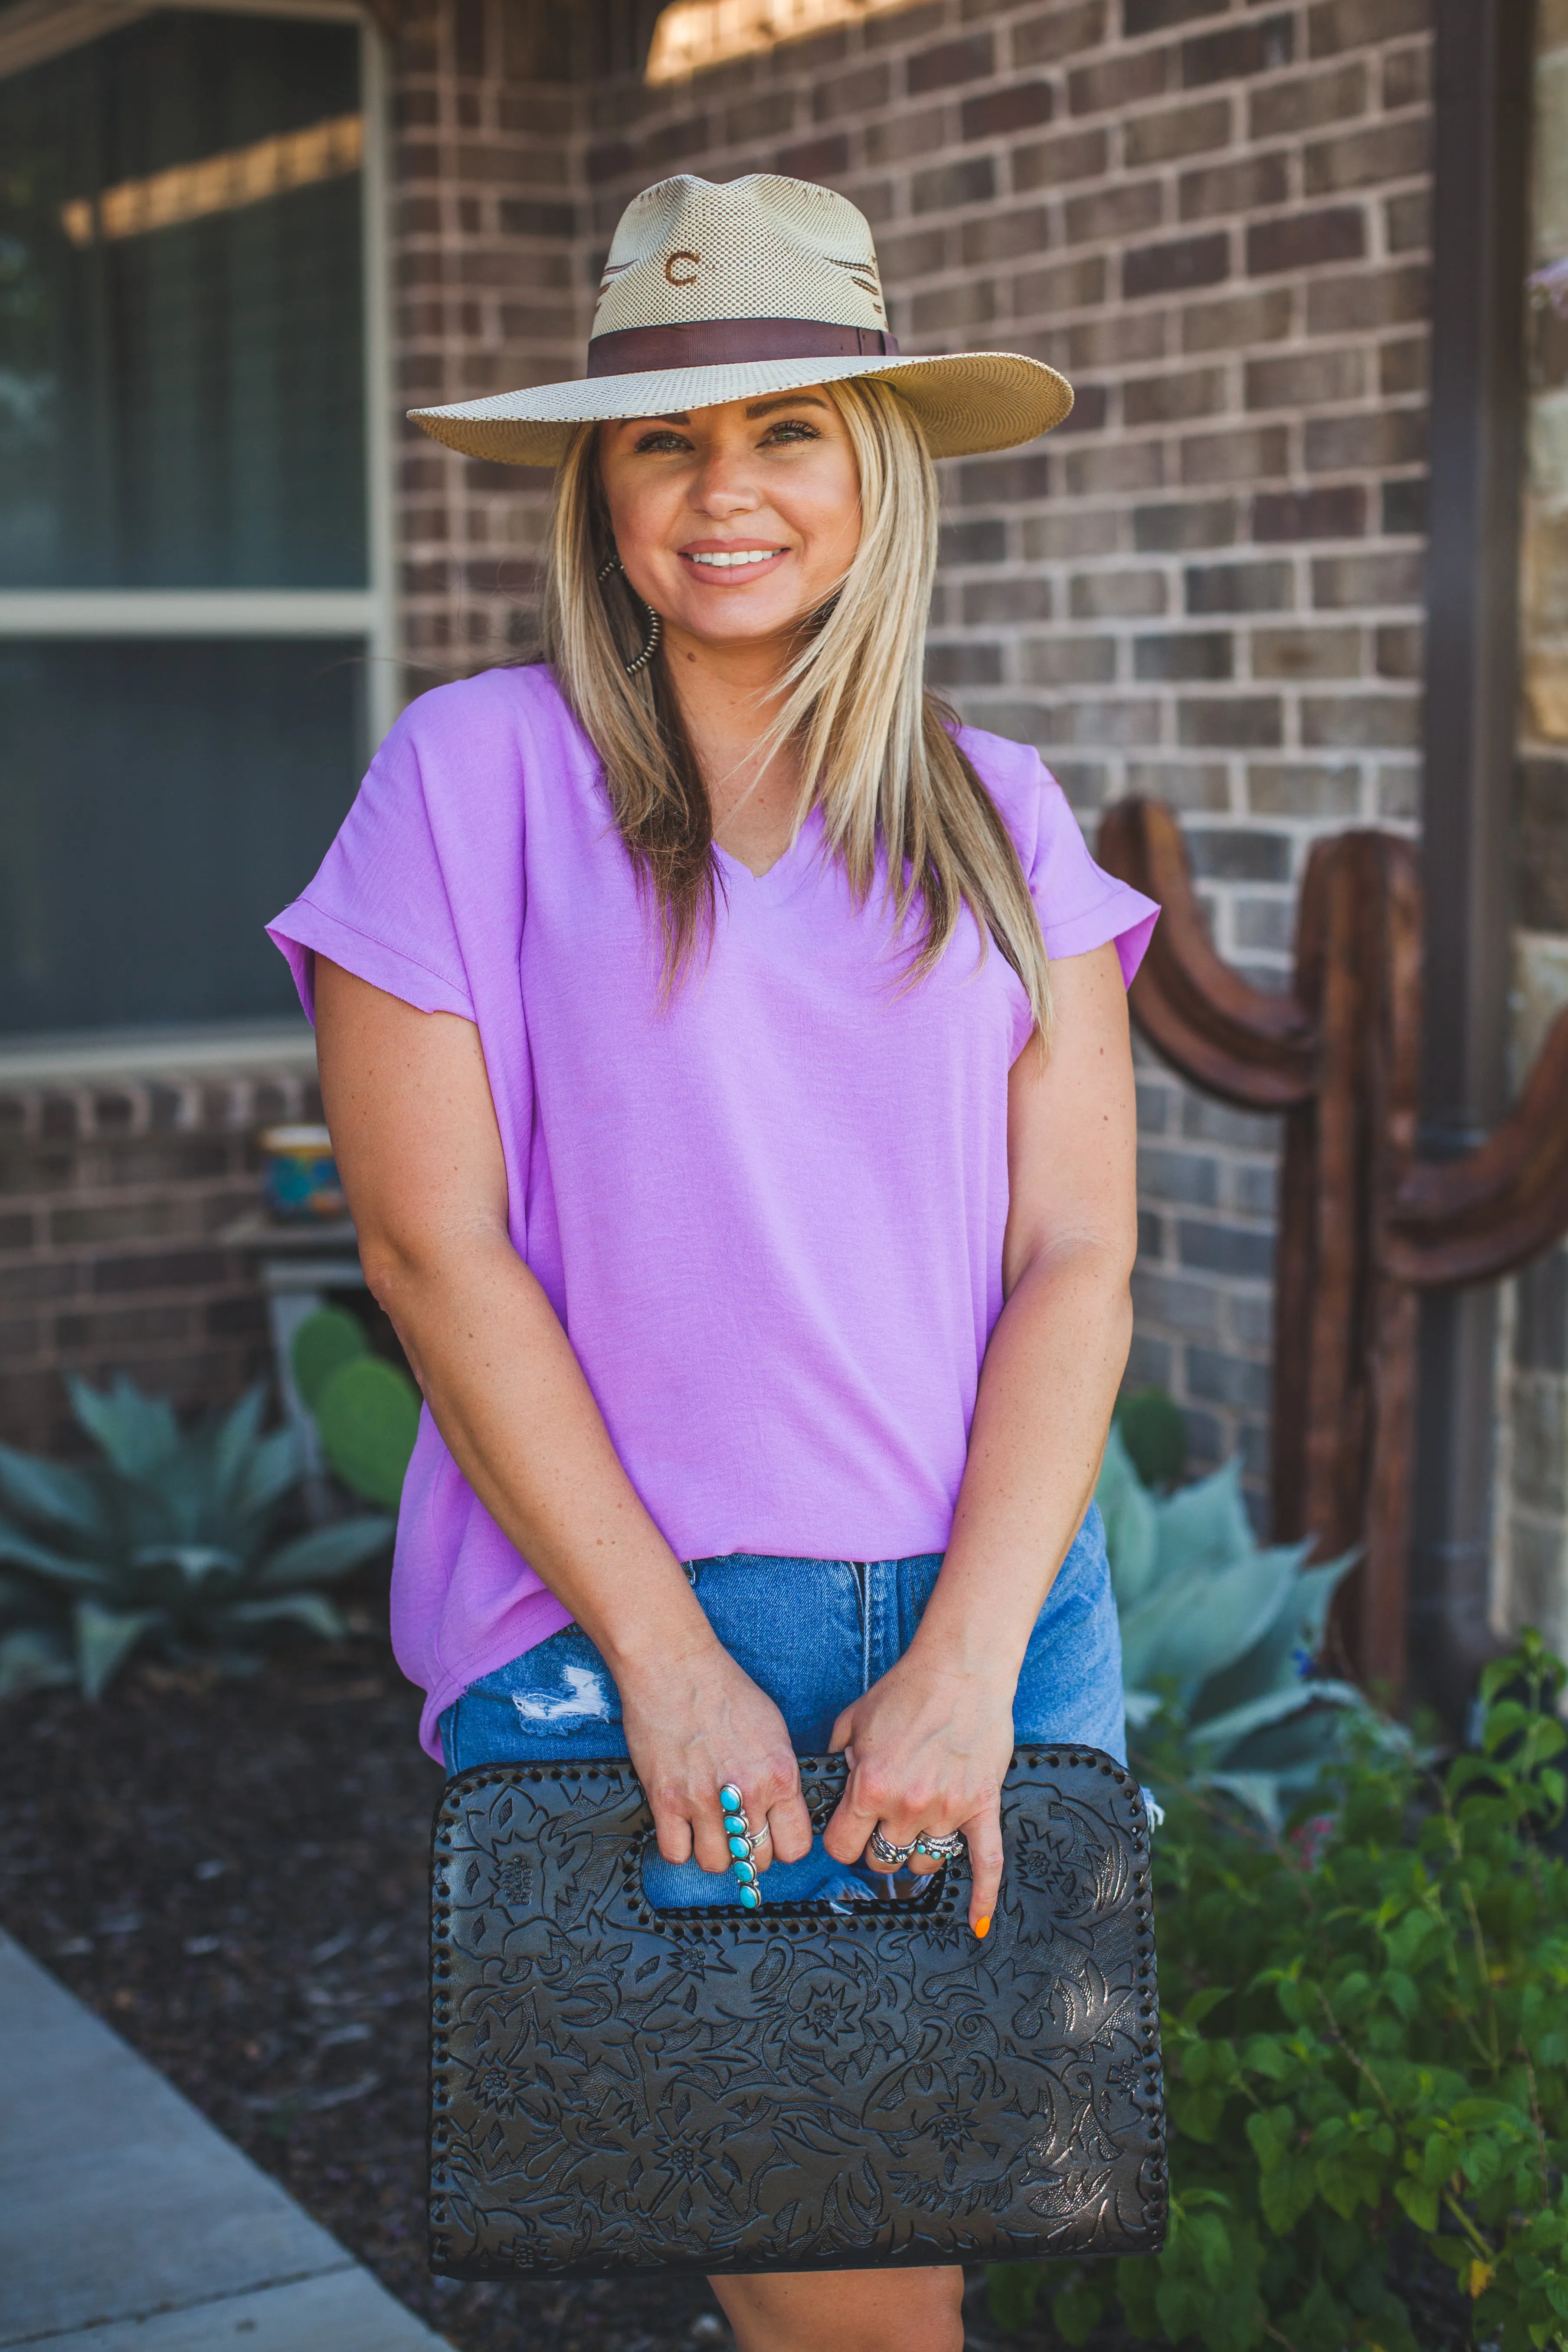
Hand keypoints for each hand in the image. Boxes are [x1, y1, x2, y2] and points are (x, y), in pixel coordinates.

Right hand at [615, 1638, 814, 1876]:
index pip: (796, 1846)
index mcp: (778, 1773)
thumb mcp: (773, 1728)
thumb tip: (782, 1808)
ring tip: (710, 1828)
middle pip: (756, 1860)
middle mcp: (745, 1792)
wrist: (674, 1666)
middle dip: (750, 1851)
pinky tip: (683, 1826)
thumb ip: (780, 1773)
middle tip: (739, 1831)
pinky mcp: (665, 1800)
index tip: (774, 1837)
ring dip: (715, 1851)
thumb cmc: (722, 1689)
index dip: (784, 1845)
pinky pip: (676, 1852)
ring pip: (716, 1863)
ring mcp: (703, 1800)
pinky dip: (680, 1846)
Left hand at [822, 1649, 1014, 1934]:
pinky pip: (987, 1862)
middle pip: (883, 1861)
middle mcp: (907, 1805)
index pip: (842, 1848)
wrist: (960, 1669)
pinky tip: (979, 1923)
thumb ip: (837, 1757)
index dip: (841, 1840)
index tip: (847, 1830)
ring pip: (924, 1862)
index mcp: (870, 1786)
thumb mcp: (854, 1720)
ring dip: (916, 1850)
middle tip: (882, 1820)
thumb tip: (830, 1783)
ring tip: (916, 1823)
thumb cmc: (906, 1690)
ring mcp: (947, 1810)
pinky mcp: (982, 1806)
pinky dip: (984, 1896)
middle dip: (878, 1845)